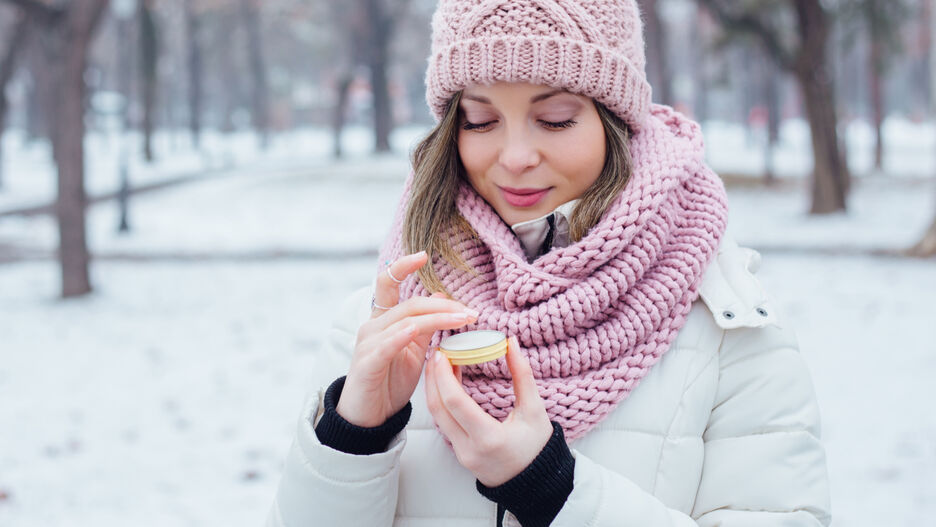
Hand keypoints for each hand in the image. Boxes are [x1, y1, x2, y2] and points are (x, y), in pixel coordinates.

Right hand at [336, 251, 478, 427]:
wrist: (369, 417)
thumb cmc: (389, 382)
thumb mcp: (412, 350)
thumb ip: (424, 325)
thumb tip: (440, 295)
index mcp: (383, 321)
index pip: (387, 284)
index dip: (402, 267)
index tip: (423, 255)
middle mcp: (372, 327)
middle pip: (409, 305)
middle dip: (443, 306)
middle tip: (470, 312)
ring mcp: (367, 344)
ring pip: (404, 321)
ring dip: (436, 319)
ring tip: (461, 319)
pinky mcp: (366, 364)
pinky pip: (385, 346)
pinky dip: (400, 336)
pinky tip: (415, 331)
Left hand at [425, 336, 553, 486]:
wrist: (536, 483)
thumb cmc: (538, 446)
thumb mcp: (534, 409)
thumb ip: (522, 374)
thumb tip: (511, 342)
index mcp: (489, 438)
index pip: (456, 403)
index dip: (444, 376)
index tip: (442, 353)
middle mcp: (469, 449)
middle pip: (438, 409)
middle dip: (433, 378)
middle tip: (437, 352)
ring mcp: (461, 454)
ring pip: (436, 417)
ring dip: (434, 389)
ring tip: (440, 364)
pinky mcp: (458, 453)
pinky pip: (443, 424)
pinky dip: (442, 401)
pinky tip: (447, 384)